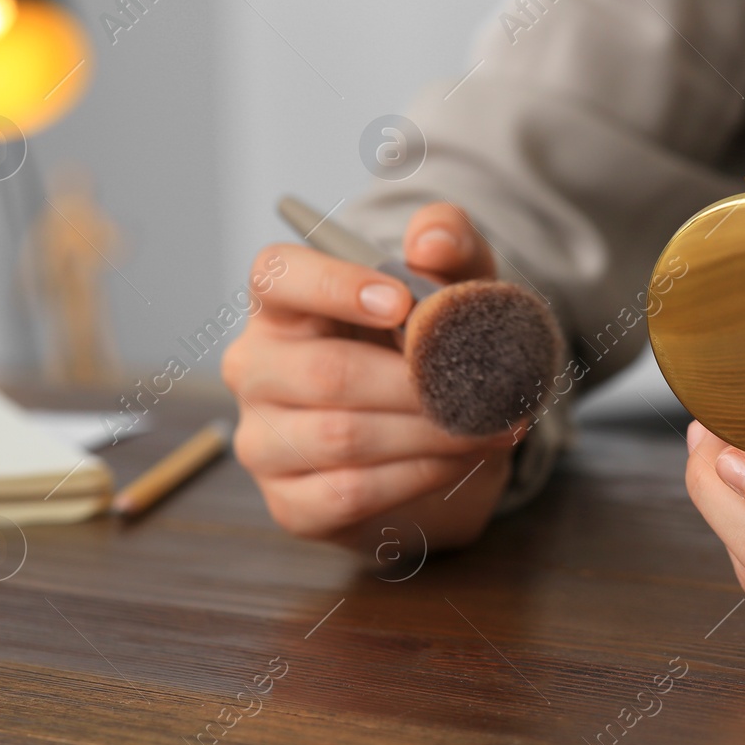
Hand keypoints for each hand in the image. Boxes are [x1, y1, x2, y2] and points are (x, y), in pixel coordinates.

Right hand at [223, 203, 516, 547]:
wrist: (440, 431)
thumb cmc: (430, 346)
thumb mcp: (454, 283)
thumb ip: (449, 242)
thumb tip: (429, 241)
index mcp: (283, 302)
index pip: (277, 276)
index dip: (335, 287)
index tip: (401, 301)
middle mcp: (256, 367)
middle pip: (326, 372)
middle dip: (416, 384)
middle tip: (483, 387)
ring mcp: (263, 439)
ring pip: (341, 437)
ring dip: (430, 433)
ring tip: (489, 424)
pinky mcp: (289, 503)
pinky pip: (349, 492)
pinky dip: (418, 475)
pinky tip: (458, 459)